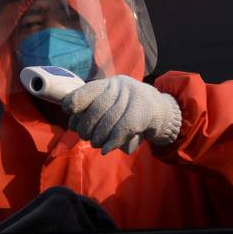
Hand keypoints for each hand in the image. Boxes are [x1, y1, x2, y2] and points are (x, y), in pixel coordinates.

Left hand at [62, 75, 181, 154]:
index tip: (69, 111)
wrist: (163, 112)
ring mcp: (135, 97)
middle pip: (97, 108)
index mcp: (111, 83)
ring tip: (96, 143)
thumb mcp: (112, 106)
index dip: (75, 100)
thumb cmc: (130, 111)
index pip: (88, 89)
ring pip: (109, 121)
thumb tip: (72, 120)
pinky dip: (112, 142)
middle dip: (87, 126)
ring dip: (99, 137)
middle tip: (85, 136)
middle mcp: (122, 86)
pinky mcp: (146, 112)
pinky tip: (106, 150)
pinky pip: (124, 129)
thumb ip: (93, 110)